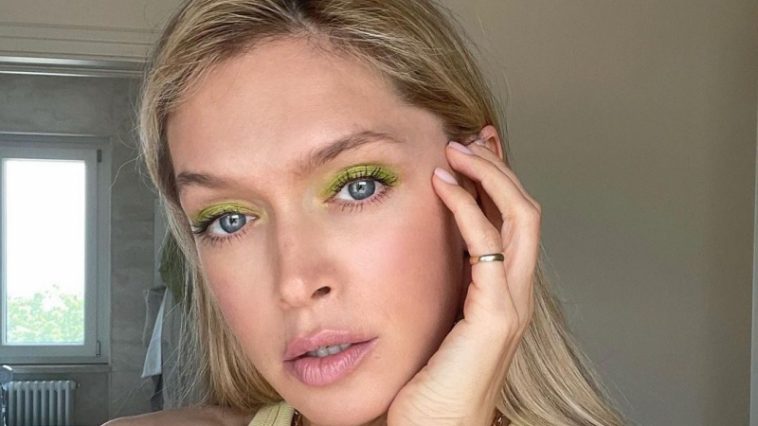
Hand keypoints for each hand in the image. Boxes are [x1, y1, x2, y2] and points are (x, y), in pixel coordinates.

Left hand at [387, 131, 540, 425]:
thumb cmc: (432, 379)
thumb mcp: (440, 315)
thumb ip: (445, 280)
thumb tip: (428, 243)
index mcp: (504, 291)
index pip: (512, 221)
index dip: (499, 181)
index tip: (474, 150)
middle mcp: (516, 292)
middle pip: (525, 211)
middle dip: (500, 168)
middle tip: (469, 138)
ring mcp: (511, 303)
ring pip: (519, 218)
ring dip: (490, 176)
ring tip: (457, 149)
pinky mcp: (495, 315)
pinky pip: (486, 245)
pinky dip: (467, 207)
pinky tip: (443, 187)